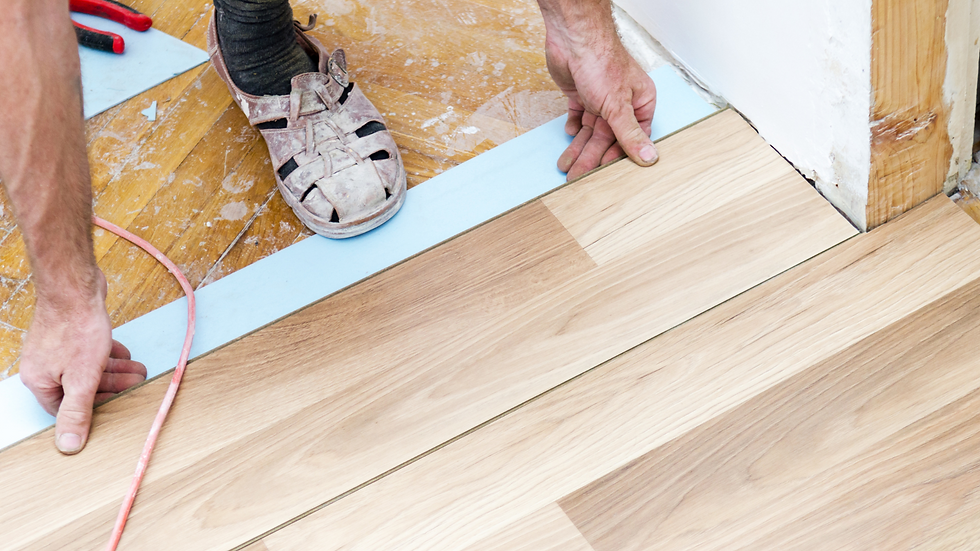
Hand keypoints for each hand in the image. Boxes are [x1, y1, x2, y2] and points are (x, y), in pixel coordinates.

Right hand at [19, 270, 145, 453]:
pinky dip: (109, 356)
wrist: (75, 286)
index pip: (65, 409)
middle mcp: (45, 365)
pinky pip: (91, 352)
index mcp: (40, 381)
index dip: (91, 411)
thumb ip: (77, 412)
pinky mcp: (71, 333)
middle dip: (112, 387)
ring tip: (139, 371)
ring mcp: (57, 348)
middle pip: (80, 387)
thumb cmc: (75, 328)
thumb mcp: (81, 378)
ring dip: (115, 372)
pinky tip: (126, 356)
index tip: (114, 409)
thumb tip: (68, 445)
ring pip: (89, 368)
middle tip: (136, 385)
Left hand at [542, 4, 657, 180]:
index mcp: (640, 102)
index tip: (605, 174)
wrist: (573, 38)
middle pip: (607, 137)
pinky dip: (574, 127)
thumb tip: (650, 157)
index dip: (618, 156)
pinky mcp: (580, 93)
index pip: (632, 137)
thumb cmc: (601, 62)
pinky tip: (570, 135)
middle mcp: (621, 101)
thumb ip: (630, 134)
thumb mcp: (618, 106)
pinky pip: (578, 116)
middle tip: (577, 177)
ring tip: (566, 166)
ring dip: (578, 147)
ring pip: (591, 130)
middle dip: (591, 156)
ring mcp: (600, 97)